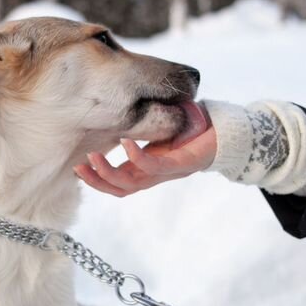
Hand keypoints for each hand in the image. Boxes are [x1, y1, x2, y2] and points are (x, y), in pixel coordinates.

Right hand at [73, 126, 216, 196]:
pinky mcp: (182, 164)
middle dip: (97, 181)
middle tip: (78, 167)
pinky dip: (137, 156)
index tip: (78, 169)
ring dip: (110, 173)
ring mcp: (168, 172)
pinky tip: (125, 143)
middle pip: (121, 189)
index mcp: (148, 171)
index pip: (118, 185)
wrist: (227, 133)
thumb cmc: (193, 130)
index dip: (97, 181)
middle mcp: (156, 176)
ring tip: (94, 158)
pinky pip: (155, 165)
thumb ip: (140, 129)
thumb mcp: (159, 131)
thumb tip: (116, 115)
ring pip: (133, 183)